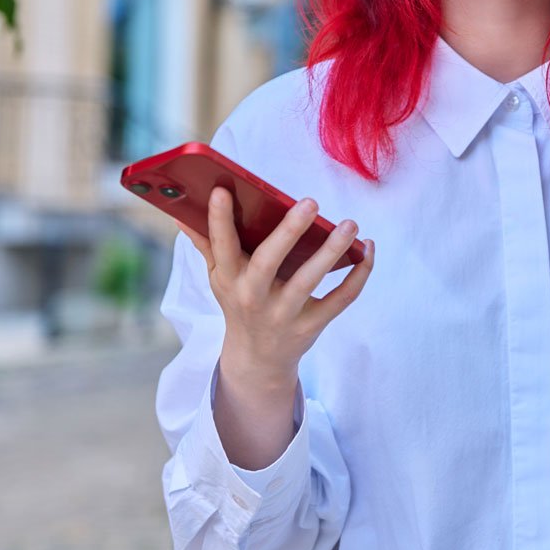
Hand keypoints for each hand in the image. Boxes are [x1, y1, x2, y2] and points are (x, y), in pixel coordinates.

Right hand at [175, 187, 374, 387]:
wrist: (256, 359)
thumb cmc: (240, 303)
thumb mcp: (219, 278)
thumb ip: (206, 244)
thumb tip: (182, 213)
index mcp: (229, 279)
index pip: (221, 246)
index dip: (219, 220)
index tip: (221, 190)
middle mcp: (253, 297)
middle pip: (268, 262)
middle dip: (288, 232)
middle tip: (310, 202)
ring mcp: (283, 314)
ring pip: (309, 281)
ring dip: (332, 250)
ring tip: (349, 224)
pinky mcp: (311, 325)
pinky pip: (340, 299)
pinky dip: (359, 274)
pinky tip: (368, 248)